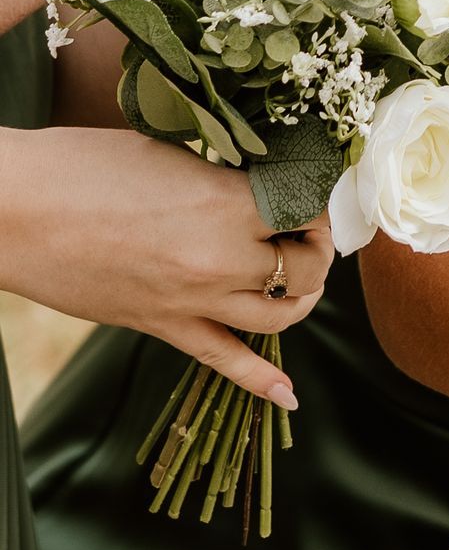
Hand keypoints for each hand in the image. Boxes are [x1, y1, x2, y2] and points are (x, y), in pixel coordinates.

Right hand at [2, 126, 331, 404]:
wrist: (16, 212)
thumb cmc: (86, 165)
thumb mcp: (170, 152)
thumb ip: (222, 174)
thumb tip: (258, 183)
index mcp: (227, 204)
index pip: (307, 210)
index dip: (318, 199)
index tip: (314, 188)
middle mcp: (220, 259)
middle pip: (303, 269)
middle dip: (316, 249)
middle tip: (308, 229)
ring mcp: (190, 301)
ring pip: (278, 318)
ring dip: (300, 299)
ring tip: (300, 278)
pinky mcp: (160, 327)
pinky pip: (223, 361)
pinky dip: (261, 381)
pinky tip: (288, 397)